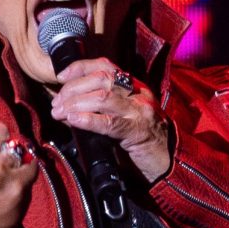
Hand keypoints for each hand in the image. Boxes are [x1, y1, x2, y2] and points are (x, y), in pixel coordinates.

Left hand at [50, 58, 170, 181]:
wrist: (171, 161)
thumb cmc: (144, 140)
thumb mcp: (125, 116)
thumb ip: (104, 108)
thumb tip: (70, 106)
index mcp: (134, 86)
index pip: (105, 66)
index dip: (80, 68)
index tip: (61, 76)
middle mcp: (138, 93)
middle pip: (101, 79)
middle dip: (73, 89)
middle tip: (57, 103)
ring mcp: (140, 111)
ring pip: (103, 97)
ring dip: (75, 103)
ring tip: (60, 112)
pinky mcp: (138, 131)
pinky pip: (110, 122)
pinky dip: (88, 119)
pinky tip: (74, 120)